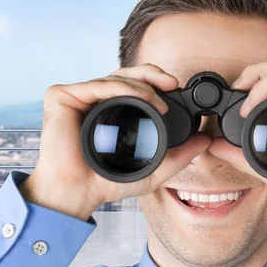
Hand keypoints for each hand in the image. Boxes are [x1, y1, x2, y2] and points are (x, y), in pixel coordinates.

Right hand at [21, 63, 211, 220]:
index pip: (134, 85)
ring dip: (141, 84)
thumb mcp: (153, 168)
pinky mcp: (62, 96)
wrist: (77, 193)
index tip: (176, 88)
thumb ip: (179, 156)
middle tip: (173, 82)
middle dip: (152, 74)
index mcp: (110, 110)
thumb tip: (205, 140)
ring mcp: (77, 97)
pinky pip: (97, 85)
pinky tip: (141, 95)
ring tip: (159, 99)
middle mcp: (93, 100)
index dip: (155, 82)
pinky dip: (122, 87)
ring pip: (114, 77)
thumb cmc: (106, 182)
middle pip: (125, 75)